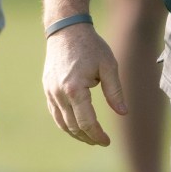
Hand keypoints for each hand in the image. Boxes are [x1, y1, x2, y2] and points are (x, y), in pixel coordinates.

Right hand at [42, 25, 126, 145]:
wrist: (66, 29)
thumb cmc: (90, 46)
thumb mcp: (109, 66)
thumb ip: (115, 91)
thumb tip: (123, 113)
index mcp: (75, 89)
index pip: (86, 122)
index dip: (97, 135)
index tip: (107, 141)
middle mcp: (59, 93)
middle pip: (73, 126)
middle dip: (87, 137)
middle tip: (100, 141)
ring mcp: (51, 91)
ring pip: (61, 122)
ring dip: (75, 133)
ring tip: (89, 138)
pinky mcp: (47, 88)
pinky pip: (55, 112)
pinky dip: (65, 123)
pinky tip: (76, 126)